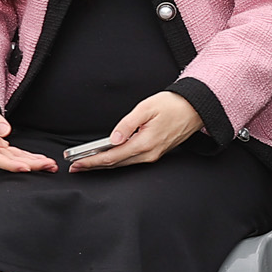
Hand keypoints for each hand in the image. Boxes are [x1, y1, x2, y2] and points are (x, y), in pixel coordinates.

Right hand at [0, 80, 54, 172]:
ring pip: (11, 158)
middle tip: (49, 166)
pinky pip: (10, 152)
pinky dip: (24, 156)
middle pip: (8, 161)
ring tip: (48, 164)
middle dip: (29, 165)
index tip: (27, 167)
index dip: (12, 165)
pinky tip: (35, 158)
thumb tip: (5, 131)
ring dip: (30, 162)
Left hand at [69, 90, 202, 169]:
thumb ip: (127, 124)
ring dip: (105, 164)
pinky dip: (117, 160)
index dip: (92, 161)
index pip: (112, 156)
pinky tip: (108, 157)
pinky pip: (132, 160)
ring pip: (124, 163)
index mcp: (145, 143)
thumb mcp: (146, 107)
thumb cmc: (173, 104)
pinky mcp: (156, 152)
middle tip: (75, 167)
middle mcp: (149, 153)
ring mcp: (154, 155)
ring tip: (87, 163)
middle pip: (116, 163)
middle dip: (95, 165)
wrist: (196, 108)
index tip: (77, 162)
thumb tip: (113, 138)